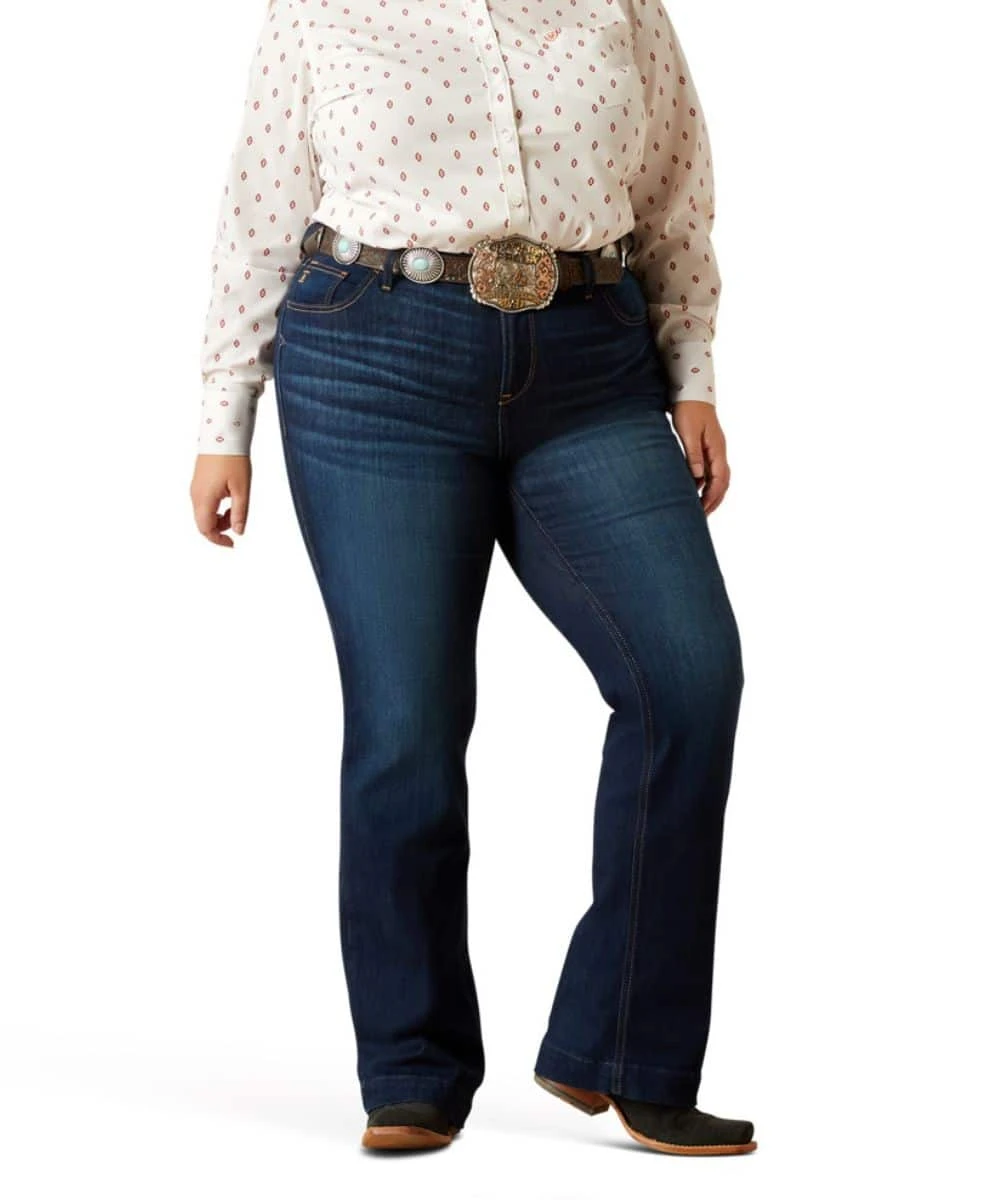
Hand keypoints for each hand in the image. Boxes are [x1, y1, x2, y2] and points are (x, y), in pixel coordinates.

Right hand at [190, 454, 251, 546]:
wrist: (222, 435)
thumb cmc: (232, 458)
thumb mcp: (242, 489)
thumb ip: (240, 513)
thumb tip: (238, 531)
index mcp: (204, 499)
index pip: (206, 529)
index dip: (218, 540)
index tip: (232, 543)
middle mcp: (195, 495)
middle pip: (203, 523)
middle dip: (220, 529)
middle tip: (236, 523)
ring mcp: (195, 488)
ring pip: (203, 513)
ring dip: (219, 518)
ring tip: (236, 507)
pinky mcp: (198, 482)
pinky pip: (203, 503)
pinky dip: (215, 508)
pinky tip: (229, 499)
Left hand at [670, 401, 730, 515]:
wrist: (691, 390)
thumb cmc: (688, 409)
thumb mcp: (688, 433)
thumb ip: (693, 455)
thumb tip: (698, 477)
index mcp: (717, 449)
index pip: (719, 480)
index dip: (712, 497)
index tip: (702, 511)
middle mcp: (719, 451)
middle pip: (722, 482)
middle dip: (714, 501)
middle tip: (702, 517)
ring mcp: (715, 449)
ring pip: (717, 477)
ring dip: (710, 493)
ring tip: (699, 508)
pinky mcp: (708, 447)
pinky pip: (710, 470)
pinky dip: (705, 483)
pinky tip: (694, 490)